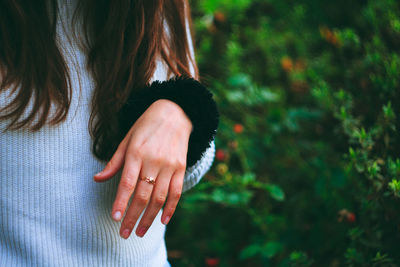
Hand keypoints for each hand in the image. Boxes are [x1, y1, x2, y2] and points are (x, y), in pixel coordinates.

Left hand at [93, 99, 192, 238]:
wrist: (175, 112)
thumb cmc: (146, 126)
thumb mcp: (127, 138)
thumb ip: (114, 162)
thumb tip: (97, 179)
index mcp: (136, 152)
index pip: (127, 183)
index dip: (121, 202)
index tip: (115, 218)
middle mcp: (153, 160)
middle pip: (143, 195)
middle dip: (133, 217)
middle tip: (125, 233)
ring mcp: (169, 165)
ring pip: (160, 197)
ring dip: (149, 218)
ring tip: (140, 232)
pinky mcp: (181, 167)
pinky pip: (176, 192)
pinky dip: (170, 208)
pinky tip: (163, 220)